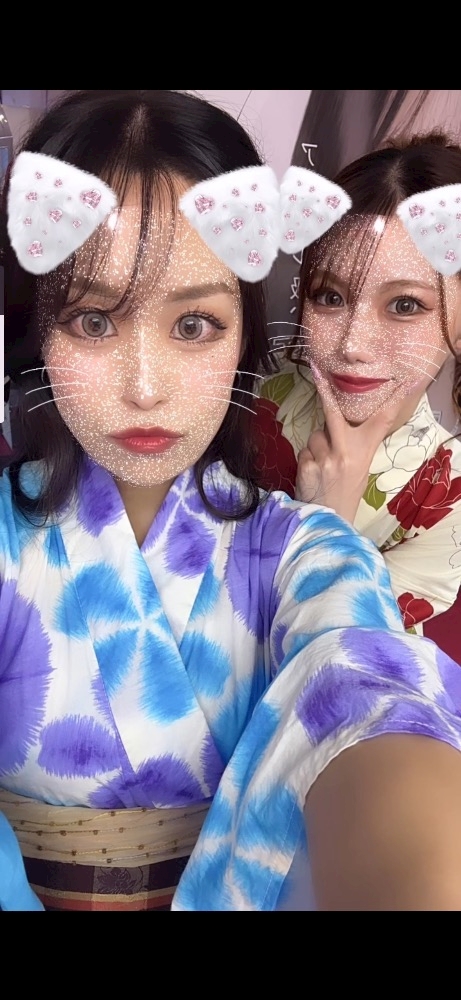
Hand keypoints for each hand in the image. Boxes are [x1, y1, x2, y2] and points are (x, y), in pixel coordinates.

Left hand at [295, 367, 421, 523]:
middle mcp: (344, 452)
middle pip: (333, 414)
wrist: (329, 519)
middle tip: (317, 374)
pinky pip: (304, 451)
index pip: (380, 423)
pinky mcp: (305, 464)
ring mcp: (323, 458)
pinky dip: (308, 458)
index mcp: (364, 453)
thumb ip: (356, 447)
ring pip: (315, 435)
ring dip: (318, 443)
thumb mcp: (361, 470)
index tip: (401, 383)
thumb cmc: (348, 493)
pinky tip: (314, 472)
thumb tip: (344, 424)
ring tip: (323, 461)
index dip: (391, 403)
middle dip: (325, 393)